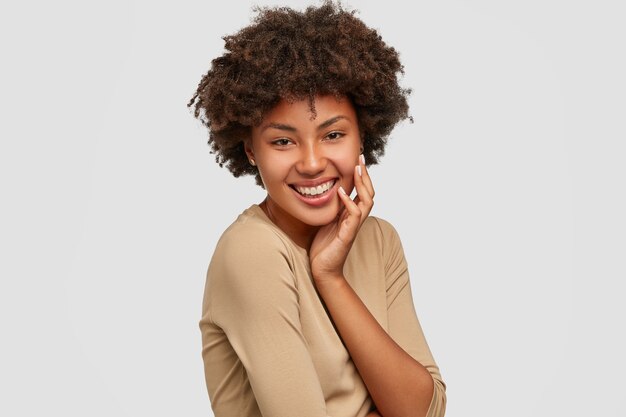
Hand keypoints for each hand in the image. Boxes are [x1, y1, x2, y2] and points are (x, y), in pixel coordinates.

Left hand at [309, 155, 374, 282]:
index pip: (362, 191)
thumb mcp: (326, 220)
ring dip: (362, 184)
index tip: (357, 159)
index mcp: (351, 214)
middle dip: (365, 174)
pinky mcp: (348, 234)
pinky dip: (348, 201)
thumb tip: (326, 190)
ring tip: (357, 169)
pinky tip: (340, 190)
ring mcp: (354, 226)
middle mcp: (356, 218)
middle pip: (369, 192)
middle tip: (361, 158)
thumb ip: (331, 207)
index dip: (362, 176)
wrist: (323, 269)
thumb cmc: (323, 246)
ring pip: (367, 201)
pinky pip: (354, 214)